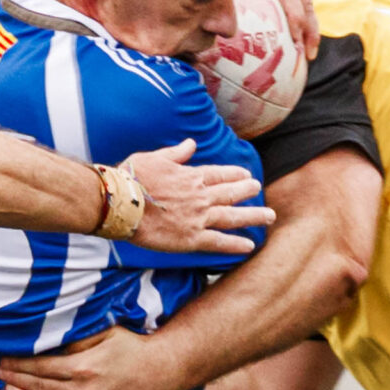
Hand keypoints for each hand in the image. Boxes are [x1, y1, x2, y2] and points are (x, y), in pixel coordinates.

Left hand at [0, 326, 175, 389]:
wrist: (159, 372)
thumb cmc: (132, 348)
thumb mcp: (103, 334)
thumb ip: (74, 340)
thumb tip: (46, 342)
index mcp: (81, 367)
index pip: (39, 367)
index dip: (17, 364)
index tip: (2, 360)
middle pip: (38, 387)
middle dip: (14, 379)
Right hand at [121, 140, 272, 255]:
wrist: (120, 204)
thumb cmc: (132, 179)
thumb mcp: (154, 158)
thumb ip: (177, 153)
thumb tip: (192, 144)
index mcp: (191, 176)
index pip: (220, 174)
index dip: (235, 174)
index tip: (246, 175)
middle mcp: (200, 196)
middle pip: (231, 193)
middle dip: (247, 191)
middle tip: (259, 191)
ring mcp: (198, 218)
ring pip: (232, 217)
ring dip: (253, 216)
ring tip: (269, 217)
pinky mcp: (190, 238)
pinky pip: (218, 242)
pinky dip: (234, 244)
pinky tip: (249, 246)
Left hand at [249, 0, 319, 60]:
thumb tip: (217, 26)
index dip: (295, 23)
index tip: (295, 45)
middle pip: (305, 0)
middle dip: (309, 30)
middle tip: (307, 56)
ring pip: (307, 0)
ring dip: (310, 27)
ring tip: (308, 52)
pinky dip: (303, 17)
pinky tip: (299, 38)